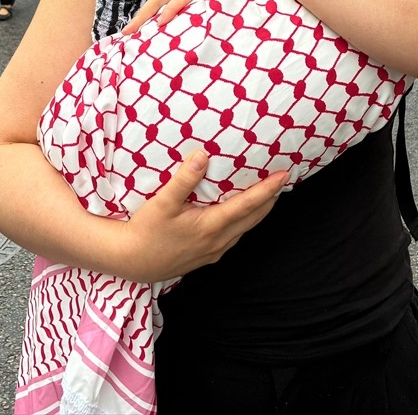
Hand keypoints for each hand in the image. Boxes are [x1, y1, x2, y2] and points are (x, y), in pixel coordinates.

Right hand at [115, 149, 287, 283]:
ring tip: (268, 194)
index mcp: (211, 226)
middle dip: (270, 199)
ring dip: (259, 211)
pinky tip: (241, 214)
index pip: (248, 204)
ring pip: (245, 229)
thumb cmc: (146, 230)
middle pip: (253, 218)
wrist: (132, 262)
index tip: (284, 175)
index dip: (268, 189)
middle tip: (282, 180)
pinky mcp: (207, 256)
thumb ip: (184, 178)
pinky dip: (245, 222)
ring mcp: (214, 251)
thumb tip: (203, 155)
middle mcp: (218, 241)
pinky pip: (235, 237)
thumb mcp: (162, 202)